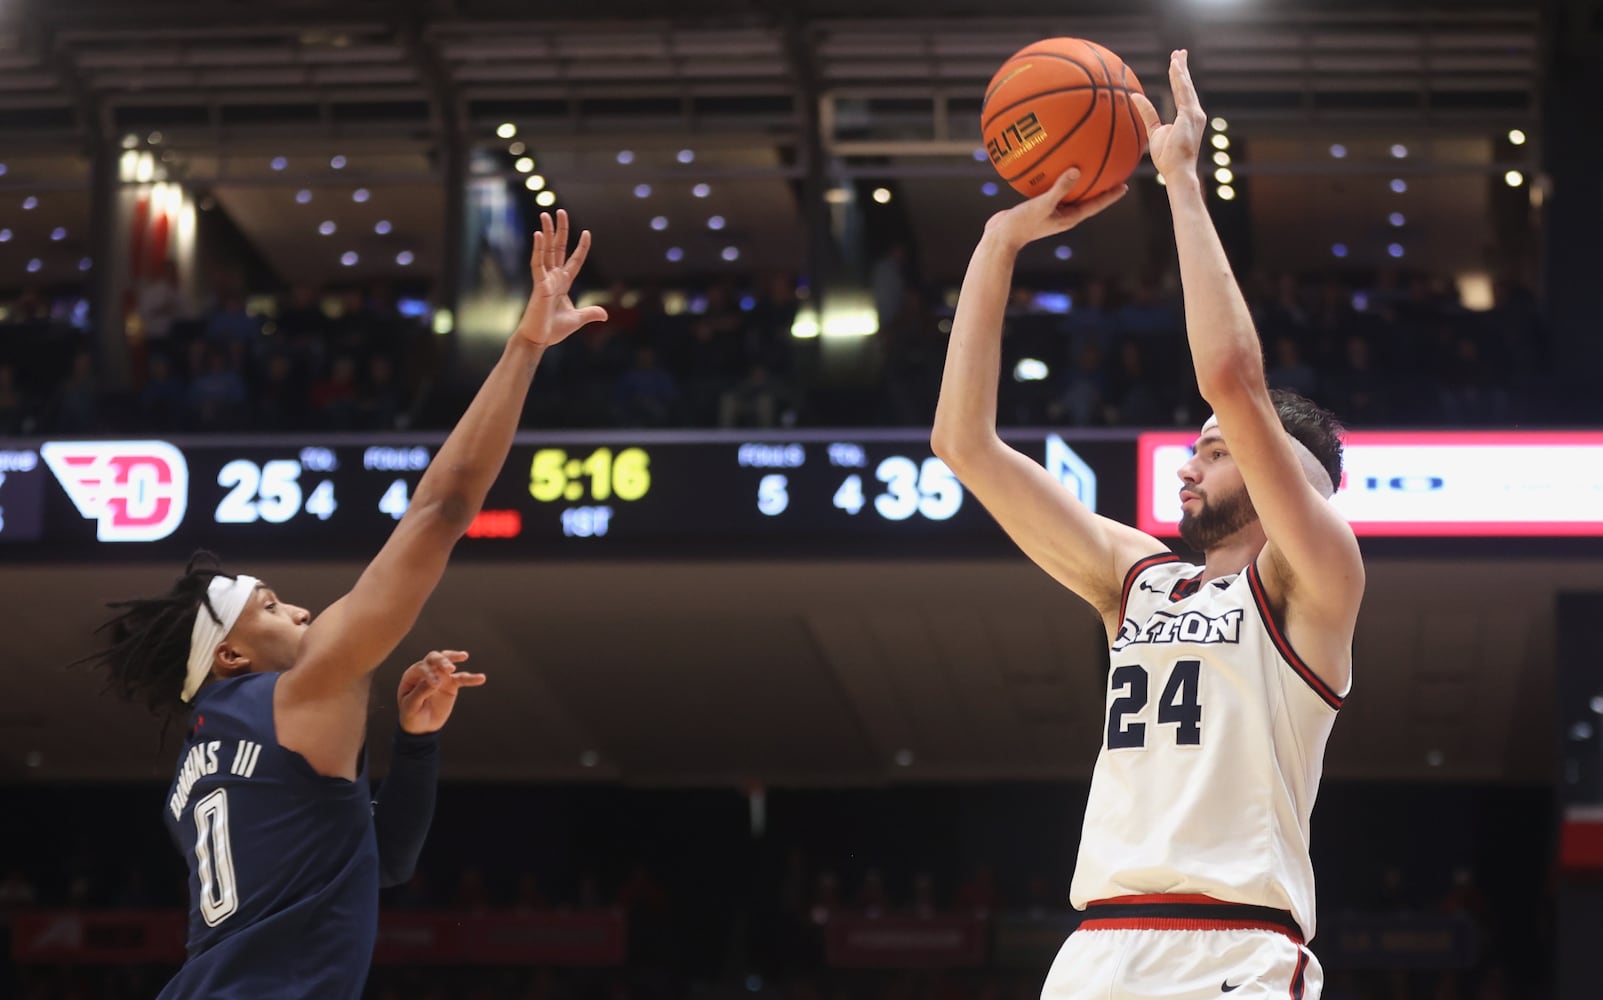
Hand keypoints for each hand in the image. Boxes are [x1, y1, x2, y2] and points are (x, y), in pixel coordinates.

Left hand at [397, 650, 485, 734]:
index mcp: (412, 676)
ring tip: (464, 656)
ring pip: (447, 661)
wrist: (421, 727)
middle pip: (434, 658)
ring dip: (454, 658)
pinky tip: (481, 678)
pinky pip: (462, 678)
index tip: (436, 684)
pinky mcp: (451, 684)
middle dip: (442, 661)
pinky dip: (471, 678)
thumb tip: (435, 680)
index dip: (429, 673)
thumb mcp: (411, 706)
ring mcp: (439, 676)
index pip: (422, 668)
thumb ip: (421, 692)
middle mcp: (426, 672)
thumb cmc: (411, 715)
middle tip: (450, 668)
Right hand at [514, 210, 608, 347]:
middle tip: (560, 212)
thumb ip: (590, 313)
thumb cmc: (553, 330)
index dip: (581, 247)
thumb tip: (605, 314)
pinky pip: (537, 264)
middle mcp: (554, 277)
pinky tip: (539, 234)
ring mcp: (545, 279)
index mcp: (563, 283)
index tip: (587, 233)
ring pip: (546, 251)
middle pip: (558, 248)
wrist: (538, 340)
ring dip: (547, 232)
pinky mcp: (538, 285)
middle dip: (560, 230)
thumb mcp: (577, 319)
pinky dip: (538, 249)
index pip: (574, 260)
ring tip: (546, 215)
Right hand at [982, 167, 1127, 252]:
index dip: (1111, 195)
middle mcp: (1063, 215)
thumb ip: (1059, 188)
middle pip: (1087, 199)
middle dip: (1100, 187)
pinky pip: (1052, 189)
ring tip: (1085, 165)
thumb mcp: (1042, 205)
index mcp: (1069, 218)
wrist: (999, 237)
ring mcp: (1050, 211)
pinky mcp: (1038, 206)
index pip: (1096, 205)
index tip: (1125, 185)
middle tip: (1113, 172)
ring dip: (1078, 181)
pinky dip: (1055, 178)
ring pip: (1069, 194)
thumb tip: (1077, 170)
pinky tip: (1051, 164)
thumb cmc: (1022, 225)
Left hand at [1132, 50, 1206, 183]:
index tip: (1176, 63)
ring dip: (1181, 69)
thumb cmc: (1167, 157)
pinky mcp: (1190, 116)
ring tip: (1176, 54)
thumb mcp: (1154, 131)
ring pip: (1186, 86)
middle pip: (1188, 85)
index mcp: (1188, 116)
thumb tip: (1135, 96)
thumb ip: (1147, 113)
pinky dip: (1179, 78)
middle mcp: (1195, 113)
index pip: (1183, 92)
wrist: (1177, 171)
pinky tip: (1175, 67)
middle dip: (1183, 67)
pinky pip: (1184, 92)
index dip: (1179, 77)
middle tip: (1179, 51)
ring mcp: (1195, 114)